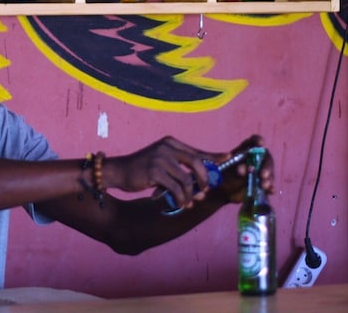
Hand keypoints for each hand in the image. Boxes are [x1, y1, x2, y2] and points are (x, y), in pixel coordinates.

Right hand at [109, 136, 228, 207]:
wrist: (118, 171)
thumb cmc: (142, 168)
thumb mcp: (161, 160)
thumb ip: (180, 164)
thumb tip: (203, 176)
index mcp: (170, 142)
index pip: (197, 151)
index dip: (214, 156)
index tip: (228, 158)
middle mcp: (167, 147)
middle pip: (197, 163)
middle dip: (204, 180)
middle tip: (204, 191)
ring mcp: (160, 158)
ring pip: (187, 179)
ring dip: (190, 194)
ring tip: (189, 202)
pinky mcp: (154, 171)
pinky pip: (176, 188)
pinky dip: (181, 198)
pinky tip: (181, 204)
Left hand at [215, 135, 272, 204]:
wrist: (221, 191)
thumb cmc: (221, 175)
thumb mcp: (222, 170)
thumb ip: (231, 169)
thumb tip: (242, 170)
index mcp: (244, 151)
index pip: (253, 142)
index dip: (258, 141)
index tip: (260, 144)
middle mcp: (254, 160)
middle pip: (265, 158)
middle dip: (266, 166)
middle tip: (263, 175)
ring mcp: (260, 172)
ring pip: (268, 172)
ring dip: (269, 178)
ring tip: (263, 186)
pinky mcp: (262, 184)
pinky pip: (270, 185)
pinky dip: (271, 188)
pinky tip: (270, 191)